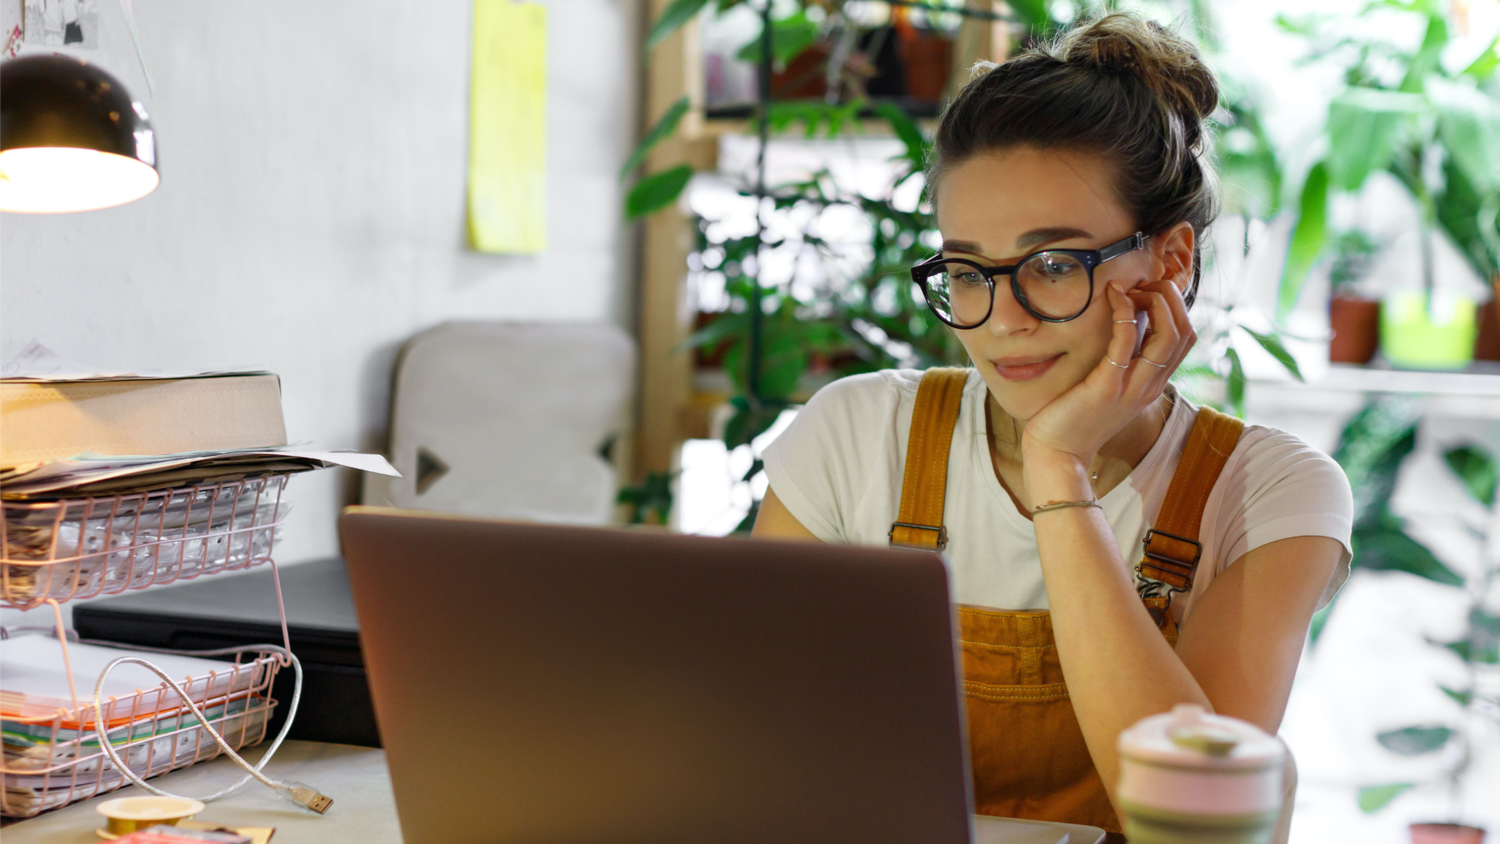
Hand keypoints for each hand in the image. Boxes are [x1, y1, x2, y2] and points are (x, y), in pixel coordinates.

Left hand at [1019, 278, 1195, 483]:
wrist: (1057, 454)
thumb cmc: (1075, 417)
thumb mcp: (1109, 386)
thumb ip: (1123, 361)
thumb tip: (1126, 323)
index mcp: (1153, 384)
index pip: (1185, 338)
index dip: (1175, 307)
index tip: (1147, 292)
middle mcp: (1150, 386)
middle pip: (1185, 332)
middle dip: (1170, 298)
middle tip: (1142, 285)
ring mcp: (1131, 387)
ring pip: (1168, 335)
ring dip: (1155, 301)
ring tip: (1131, 288)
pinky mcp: (1107, 386)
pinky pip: (1127, 341)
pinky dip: (1124, 312)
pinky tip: (1113, 295)